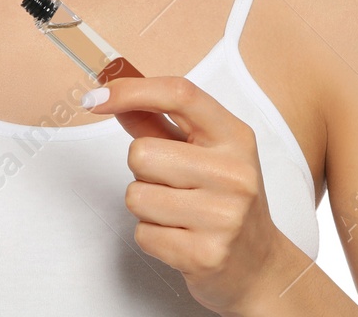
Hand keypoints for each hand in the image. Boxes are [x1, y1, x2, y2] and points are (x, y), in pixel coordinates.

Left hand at [86, 76, 303, 315]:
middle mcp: (234, 172)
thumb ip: (157, 123)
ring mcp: (223, 216)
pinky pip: (142, 234)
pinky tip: (181, 237)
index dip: (132, 91)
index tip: (98, 97)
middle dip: (141, 170)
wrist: (259, 266)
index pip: (180, 95)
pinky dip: (152, 236)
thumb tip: (112, 96)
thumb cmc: (225, 200)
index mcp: (234, 137)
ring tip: (177, 213)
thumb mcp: (204, 153)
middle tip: (171, 184)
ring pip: (136, 197)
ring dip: (145, 206)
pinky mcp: (205, 254)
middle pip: (141, 153)